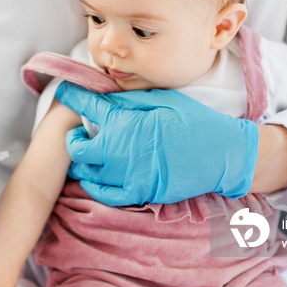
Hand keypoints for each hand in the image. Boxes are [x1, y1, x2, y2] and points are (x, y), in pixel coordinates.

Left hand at [55, 82, 258, 205]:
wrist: (222, 154)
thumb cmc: (194, 121)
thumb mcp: (162, 100)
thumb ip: (128, 101)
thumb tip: (103, 96)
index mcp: (125, 122)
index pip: (87, 106)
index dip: (72, 96)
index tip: (64, 92)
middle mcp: (120, 150)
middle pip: (78, 147)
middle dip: (72, 138)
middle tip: (78, 132)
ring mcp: (128, 175)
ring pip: (88, 172)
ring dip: (82, 162)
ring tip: (87, 154)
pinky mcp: (140, 193)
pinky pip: (105, 195)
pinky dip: (95, 186)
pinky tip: (95, 178)